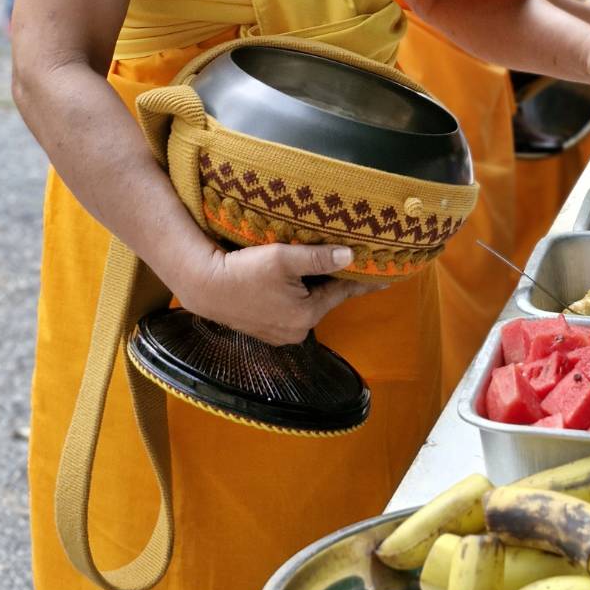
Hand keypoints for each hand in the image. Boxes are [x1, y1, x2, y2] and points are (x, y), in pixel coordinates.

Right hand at [176, 242, 372, 345]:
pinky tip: (295, 281)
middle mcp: (296, 331)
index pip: (342, 293)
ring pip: (307, 305)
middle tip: (351, 262)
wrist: (204, 285)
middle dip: (335, 282)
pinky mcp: (264, 330)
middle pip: (324, 299)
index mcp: (306, 315)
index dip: (362, 281)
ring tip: (324, 268)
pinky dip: (297, 295)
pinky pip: (291, 309)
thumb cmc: (244, 271)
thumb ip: (320, 258)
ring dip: (314, 288)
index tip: (386, 277)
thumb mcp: (285, 258)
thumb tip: (351, 256)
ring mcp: (279, 334)